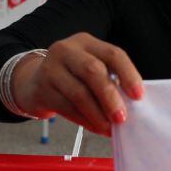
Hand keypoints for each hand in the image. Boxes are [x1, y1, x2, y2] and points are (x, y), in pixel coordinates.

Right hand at [11, 33, 143, 135]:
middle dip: (111, 97)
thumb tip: (131, 104)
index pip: (112, 54)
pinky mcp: (41, 89)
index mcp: (85, 42)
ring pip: (79, 93)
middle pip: (93, 71)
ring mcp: (51, 68)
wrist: (31, 82)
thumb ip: (108, 79)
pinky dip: (85, 121)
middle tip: (122, 118)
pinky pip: (67, 108)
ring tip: (109, 128)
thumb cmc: (70, 77)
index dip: (128, 74)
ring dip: (98, 114)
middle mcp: (66, 50)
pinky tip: (96, 128)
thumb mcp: (87, 68)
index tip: (138, 96)